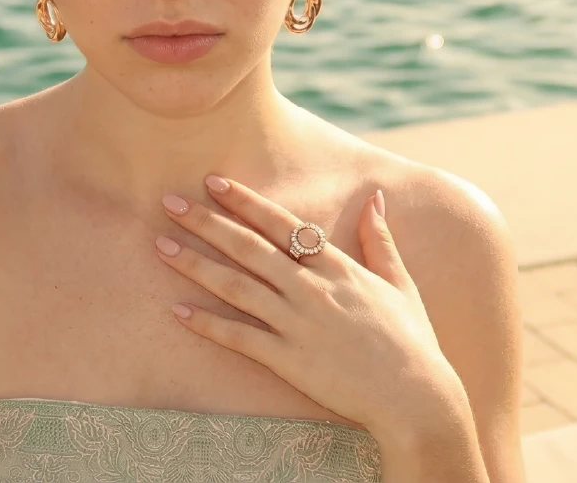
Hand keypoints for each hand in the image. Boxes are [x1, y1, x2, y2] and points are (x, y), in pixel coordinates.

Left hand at [155, 174, 473, 439]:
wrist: (415, 395)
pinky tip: (177, 311)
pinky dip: (207, 324)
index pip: (281, 224)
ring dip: (195, 264)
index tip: (214, 181)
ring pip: (236, 286)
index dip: (245, 201)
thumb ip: (380, 238)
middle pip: (248, 248)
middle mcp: (311, 289)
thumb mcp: (400, 282)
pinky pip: (239, 337)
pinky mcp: (288, 359)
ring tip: (160, 245)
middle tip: (169, 202)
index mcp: (336, 267)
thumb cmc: (412, 339)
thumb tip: (376, 197)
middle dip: (206, 222)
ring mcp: (297, 323)